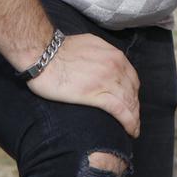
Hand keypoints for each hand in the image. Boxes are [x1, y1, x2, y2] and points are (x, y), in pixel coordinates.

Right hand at [27, 33, 141, 137]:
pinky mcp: (95, 94)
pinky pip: (120, 110)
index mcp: (114, 55)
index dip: (133, 93)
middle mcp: (115, 67)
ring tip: (133, 129)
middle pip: (132, 92)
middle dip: (135, 107)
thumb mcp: (90, 45)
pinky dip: (129, 122)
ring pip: (129, 103)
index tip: (131, 104)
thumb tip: (103, 64)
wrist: (42, 54)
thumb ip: (102, 55)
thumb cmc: (58, 50)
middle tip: (133, 120)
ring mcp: (107, 81)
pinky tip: (131, 131)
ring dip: (134, 118)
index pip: (132, 78)